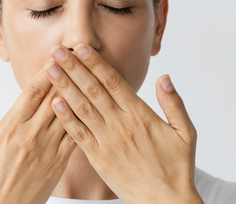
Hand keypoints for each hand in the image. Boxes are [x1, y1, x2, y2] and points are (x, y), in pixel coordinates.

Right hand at [0, 67, 75, 203]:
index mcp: (10, 129)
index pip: (32, 93)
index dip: (45, 72)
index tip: (54, 56)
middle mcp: (32, 136)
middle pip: (53, 97)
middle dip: (65, 74)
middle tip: (76, 55)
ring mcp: (49, 150)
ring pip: (67, 113)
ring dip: (77, 92)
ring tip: (87, 73)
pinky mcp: (59, 163)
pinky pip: (74, 135)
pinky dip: (82, 118)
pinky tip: (90, 105)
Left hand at [44, 44, 202, 203]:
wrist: (165, 202)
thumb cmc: (177, 168)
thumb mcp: (186, 133)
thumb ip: (174, 104)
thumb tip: (165, 77)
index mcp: (140, 115)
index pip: (113, 82)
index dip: (95, 63)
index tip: (80, 47)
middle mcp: (120, 124)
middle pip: (92, 90)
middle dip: (73, 68)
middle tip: (57, 50)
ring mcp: (106, 141)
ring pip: (82, 108)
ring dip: (64, 87)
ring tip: (49, 69)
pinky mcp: (97, 157)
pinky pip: (78, 134)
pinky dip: (65, 118)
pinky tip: (53, 103)